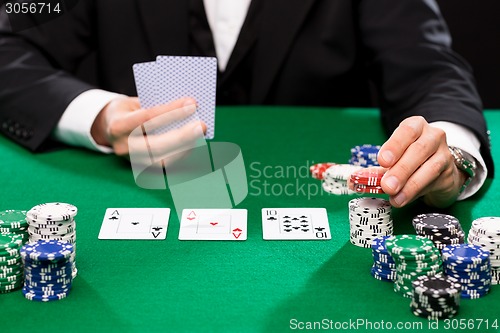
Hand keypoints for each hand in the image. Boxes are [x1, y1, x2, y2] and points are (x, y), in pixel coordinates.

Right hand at [90, 96, 206, 163]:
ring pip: (162, 159)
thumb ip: (155, 106)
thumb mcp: (134, 103)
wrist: (108, 130)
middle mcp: (123, 147)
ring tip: (200, 134)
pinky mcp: (142, 170)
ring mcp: (132, 161)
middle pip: (155, 145)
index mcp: (118, 126)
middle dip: (182, 136)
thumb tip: (186, 107)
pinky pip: (166, 166)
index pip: (147, 118)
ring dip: (185, 147)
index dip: (171, 111)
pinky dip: (181, 154)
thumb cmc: (128, 112)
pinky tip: (193, 143)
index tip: (191, 104)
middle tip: (201, 125)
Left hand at [378, 116, 466, 207]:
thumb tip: (358, 178)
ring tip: (394, 196)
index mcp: (415, 126)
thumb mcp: (393, 160)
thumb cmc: (410, 159)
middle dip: (400, 170)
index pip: (407, 131)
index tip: (382, 161)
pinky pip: (434, 182)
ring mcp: (444, 154)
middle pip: (419, 150)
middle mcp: (433, 136)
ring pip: (430, 168)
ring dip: (409, 184)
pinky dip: (416, 192)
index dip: (394, 146)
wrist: (438, 171)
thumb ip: (377, 169)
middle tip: (386, 185)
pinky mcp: (450, 173)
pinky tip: (403, 199)